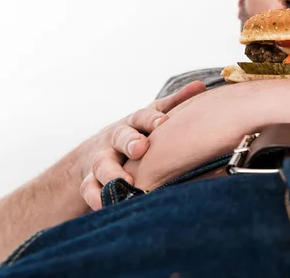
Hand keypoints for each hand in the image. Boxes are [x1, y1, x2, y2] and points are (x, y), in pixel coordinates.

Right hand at [78, 81, 205, 209]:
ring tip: (126, 185)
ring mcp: (101, 158)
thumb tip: (200, 85)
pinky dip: (96, 196)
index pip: (141, 117)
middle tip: (140, 149)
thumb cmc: (135, 133)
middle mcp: (116, 138)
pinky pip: (89, 188)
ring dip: (112, 174)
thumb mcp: (151, 117)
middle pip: (119, 137)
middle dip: (129, 141)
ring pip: (101, 164)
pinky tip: (105, 205)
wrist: (96, 152)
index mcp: (134, 123)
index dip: (151, 119)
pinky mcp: (91, 179)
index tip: (162, 123)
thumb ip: (173, 104)